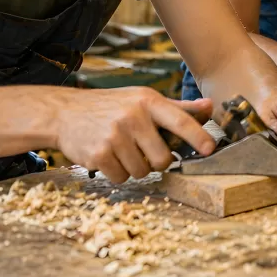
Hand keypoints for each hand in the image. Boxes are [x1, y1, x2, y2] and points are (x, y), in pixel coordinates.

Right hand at [52, 87, 216, 182]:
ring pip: (142, 171)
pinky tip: (109, 156)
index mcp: (148, 101)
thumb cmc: (112, 107)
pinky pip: (121, 177)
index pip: (180, 120)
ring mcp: (114, 136)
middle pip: (163, 158)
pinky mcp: (98, 154)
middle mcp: (132, 117)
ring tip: (123, 150)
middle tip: (147, 152)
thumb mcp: (143, 99)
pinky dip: (118, 173)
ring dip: (135, 167)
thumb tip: (210, 107)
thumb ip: (177, 108)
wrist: (65, 113)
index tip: (210, 149)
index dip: (198, 136)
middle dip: (159, 162)